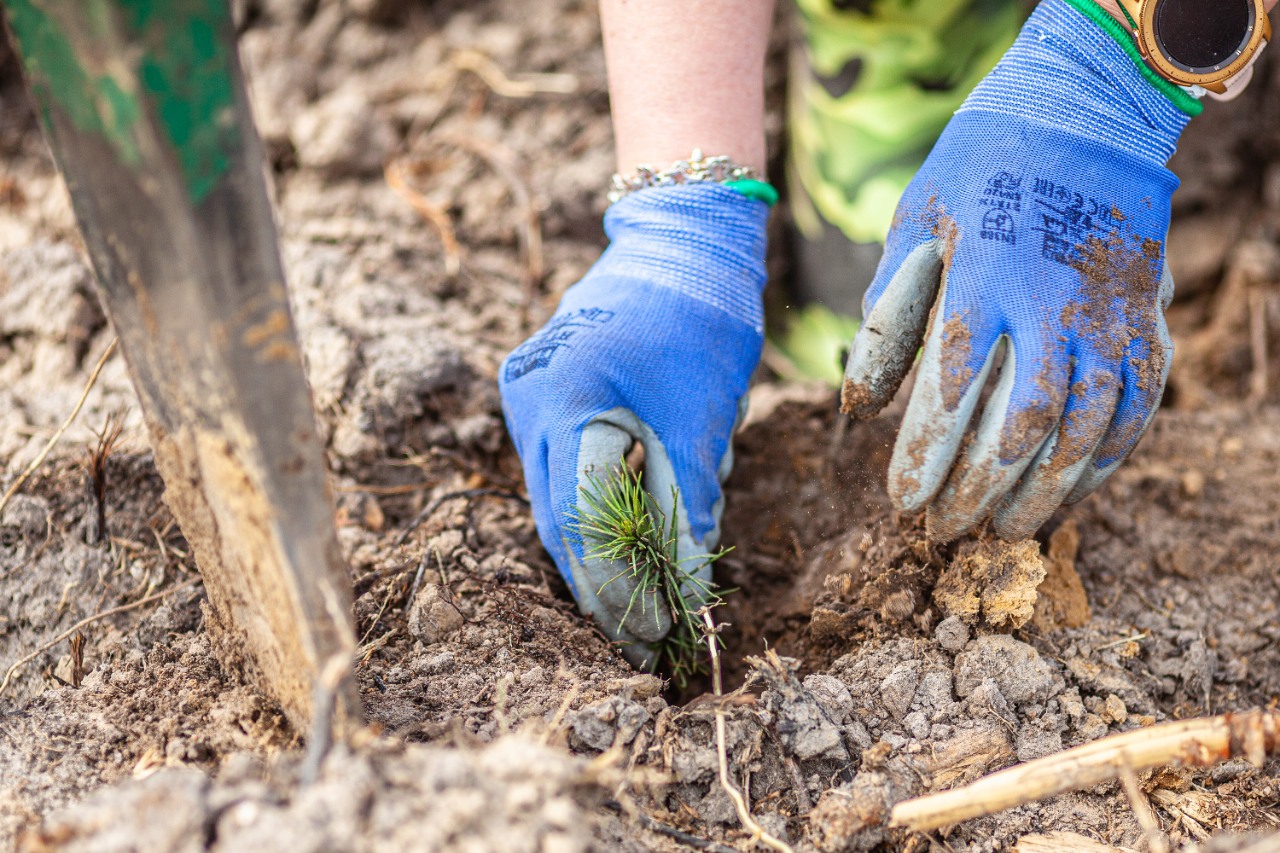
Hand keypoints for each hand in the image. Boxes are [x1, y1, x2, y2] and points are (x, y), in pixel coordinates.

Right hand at [500, 184, 767, 664]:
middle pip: (557, 518)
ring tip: (640, 610)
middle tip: (645, 640)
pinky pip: (561, 473)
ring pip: (555, 501)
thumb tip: (688, 586)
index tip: (658, 629)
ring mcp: (525, 395)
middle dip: (602, 585)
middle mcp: (528, 397)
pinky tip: (625, 554)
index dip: (619, 582)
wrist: (680, 243)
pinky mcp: (539, 396)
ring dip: (597, 556)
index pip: (583, 515)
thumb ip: (688, 502)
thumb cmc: (700, 319)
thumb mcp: (703, 416)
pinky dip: (594, 515)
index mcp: (565, 394)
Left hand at [841, 0, 1194, 541]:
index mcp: (982, 283)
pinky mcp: (1146, 319)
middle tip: (944, 534)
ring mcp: (1107, 317)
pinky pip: (1137, 409)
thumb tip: (859, 401)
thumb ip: (888, 313)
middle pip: (1015, 432)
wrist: (1088, 109)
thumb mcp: (914, 222)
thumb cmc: (980, 166)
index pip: (949, 398)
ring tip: (1004, 530)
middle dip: (976, 493)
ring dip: (1042, 493)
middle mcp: (1051, 309)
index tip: (902, 505)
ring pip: (1082, 433)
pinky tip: (1073, 491)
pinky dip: (1106, 460)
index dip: (925, 461)